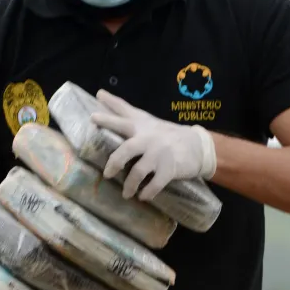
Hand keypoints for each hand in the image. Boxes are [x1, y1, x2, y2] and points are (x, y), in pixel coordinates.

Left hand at [90, 89, 216, 200]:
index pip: (123, 120)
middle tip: (107, 174)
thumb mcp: (145, 120)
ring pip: (139, 171)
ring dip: (130, 185)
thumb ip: (123, 109)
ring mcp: (160, 154)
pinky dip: (147, 192)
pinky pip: (155, 184)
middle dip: (115, 162)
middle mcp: (149, 139)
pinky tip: (142, 197)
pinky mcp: (170, 168)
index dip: (107, 118)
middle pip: (127, 150)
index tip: (92, 117)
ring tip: (126, 194)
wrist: (197, 146)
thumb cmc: (165, 133)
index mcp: (141, 127)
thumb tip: (100, 93)